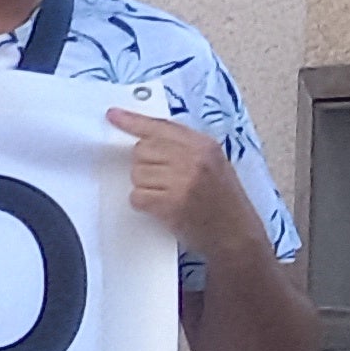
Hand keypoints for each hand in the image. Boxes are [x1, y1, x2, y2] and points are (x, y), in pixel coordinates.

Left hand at [114, 101, 269, 268]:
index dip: (132, 121)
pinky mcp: (172, 204)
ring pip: (137, 174)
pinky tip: (162, 207)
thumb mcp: (213, 162)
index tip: (113, 116)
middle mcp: (193, 159)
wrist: (237, 234)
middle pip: (141, 150)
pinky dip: (144, 203)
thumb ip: (184, 147)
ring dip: (145, 186)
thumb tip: (145, 138)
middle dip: (145, 164)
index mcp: (203, 144)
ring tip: (168, 195)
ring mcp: (183, 181)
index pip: (159, 126)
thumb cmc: (223, 200)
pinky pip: (137, 196)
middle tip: (164, 180)